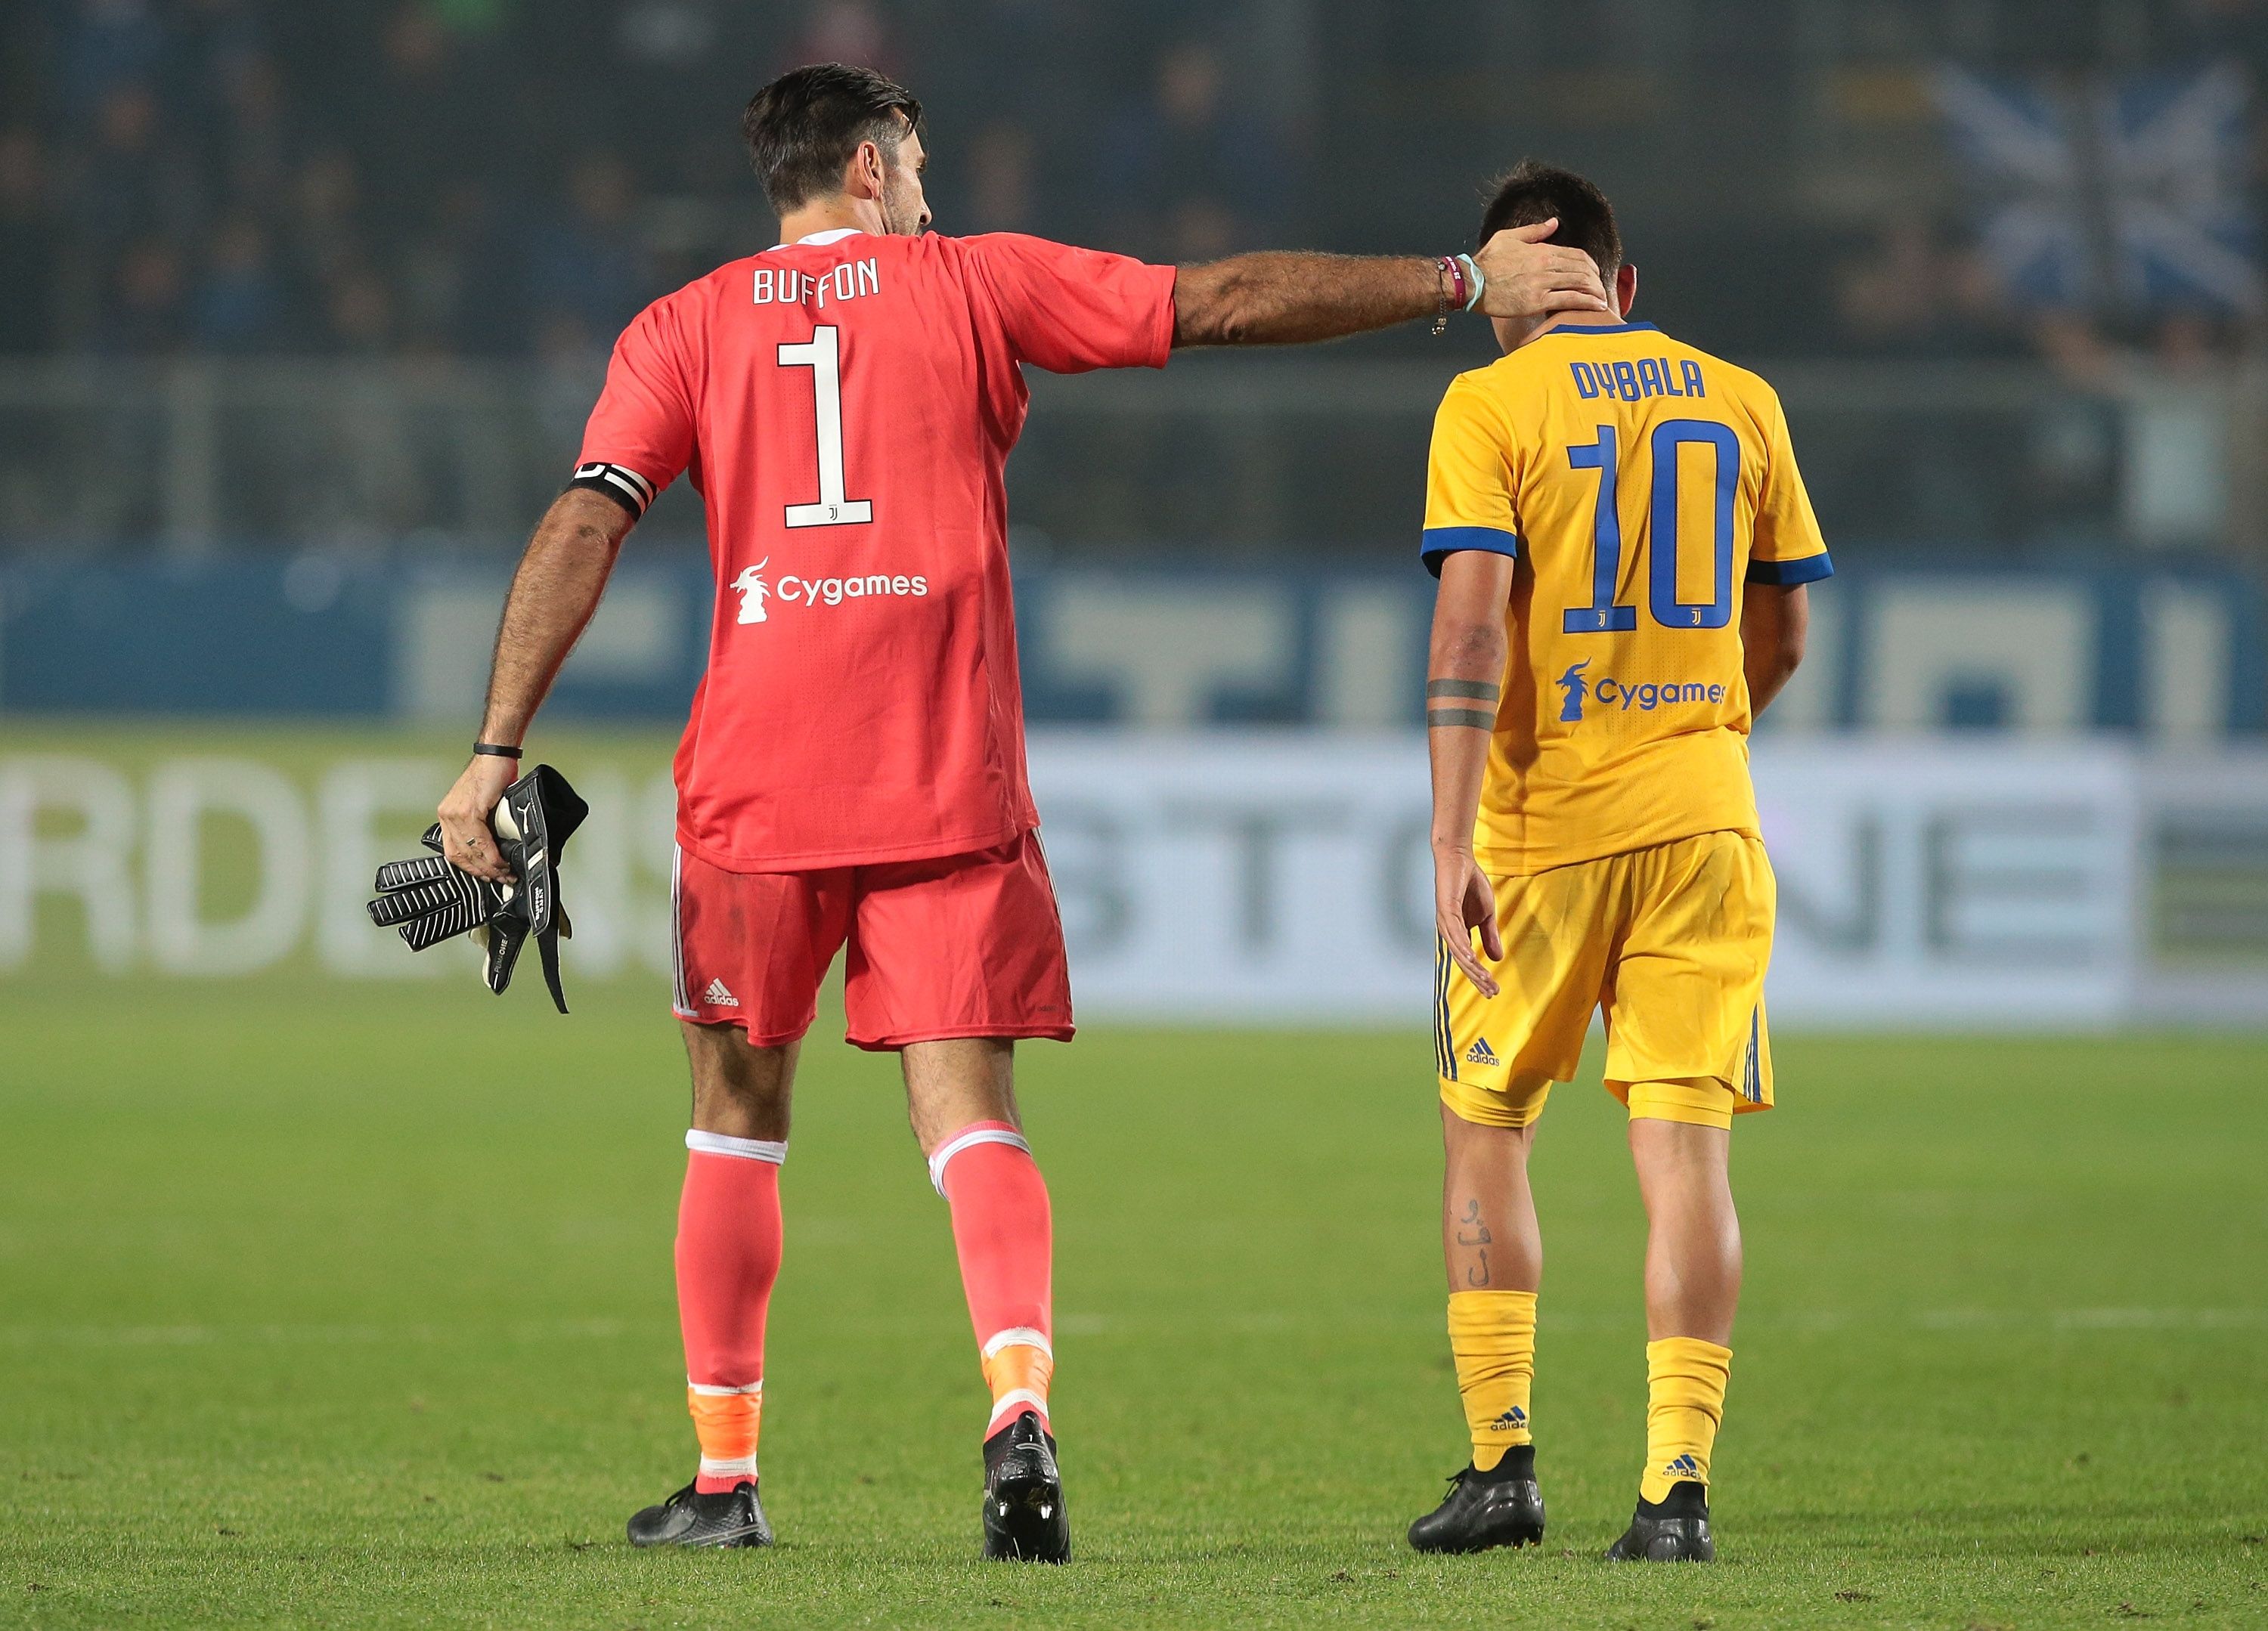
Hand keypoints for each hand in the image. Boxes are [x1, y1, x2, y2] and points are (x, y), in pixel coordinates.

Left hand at [437, 754, 518, 882]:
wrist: (496, 756)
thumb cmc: (493, 777)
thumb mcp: (481, 805)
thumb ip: (482, 825)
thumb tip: (494, 848)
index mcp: (447, 815)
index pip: (453, 851)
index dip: (470, 869)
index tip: (486, 877)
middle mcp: (447, 815)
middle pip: (461, 854)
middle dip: (483, 871)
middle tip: (501, 879)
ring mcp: (456, 812)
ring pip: (470, 850)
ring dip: (489, 866)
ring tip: (505, 873)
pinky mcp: (469, 809)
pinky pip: (480, 840)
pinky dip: (492, 854)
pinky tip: (501, 861)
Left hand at [1434, 844, 1502, 998]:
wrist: (1460, 859)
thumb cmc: (1471, 884)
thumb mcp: (1487, 914)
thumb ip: (1490, 936)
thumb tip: (1497, 959)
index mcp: (1457, 933)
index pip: (1468, 961)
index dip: (1480, 976)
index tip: (1493, 991)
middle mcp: (1448, 931)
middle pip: (1462, 961)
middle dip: (1477, 978)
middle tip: (1491, 992)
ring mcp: (1445, 921)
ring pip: (1458, 951)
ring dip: (1472, 967)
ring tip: (1485, 980)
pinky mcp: (1445, 910)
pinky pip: (1455, 933)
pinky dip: (1462, 946)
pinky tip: (1471, 958)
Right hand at [1472, 219, 1610, 320]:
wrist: (1470, 282)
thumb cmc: (1486, 262)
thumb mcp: (1509, 237)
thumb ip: (1535, 230)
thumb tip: (1554, 223)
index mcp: (1541, 250)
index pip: (1576, 254)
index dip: (1590, 264)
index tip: (1595, 273)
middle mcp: (1545, 264)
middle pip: (1582, 269)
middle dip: (1596, 279)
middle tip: (1600, 288)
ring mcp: (1542, 283)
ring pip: (1580, 283)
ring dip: (1595, 291)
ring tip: (1602, 299)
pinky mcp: (1537, 301)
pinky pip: (1569, 300)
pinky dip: (1587, 302)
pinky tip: (1597, 306)